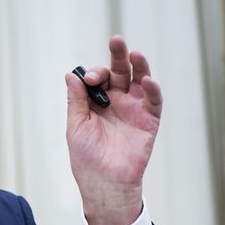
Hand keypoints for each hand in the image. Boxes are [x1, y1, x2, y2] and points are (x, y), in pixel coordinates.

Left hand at [64, 36, 162, 224]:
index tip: (89, 79)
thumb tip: (70, 75)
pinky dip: (152, 89)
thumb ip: (76, 100)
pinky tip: (146, 80)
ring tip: (135, 53)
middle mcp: (116, 102)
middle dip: (118, 56)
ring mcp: (133, 109)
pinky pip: (153, 101)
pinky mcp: (149, 120)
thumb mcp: (76, 126)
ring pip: (139, 80)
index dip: (94, 74)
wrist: (104, 183)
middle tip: (116, 41)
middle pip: (120, 72)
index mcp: (96, 102)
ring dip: (139, 65)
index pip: (98, 78)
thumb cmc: (86, 158)